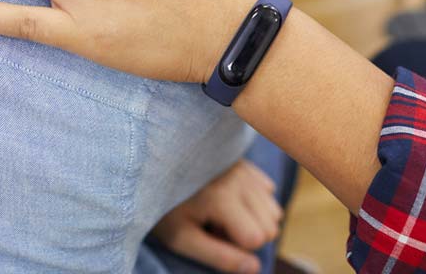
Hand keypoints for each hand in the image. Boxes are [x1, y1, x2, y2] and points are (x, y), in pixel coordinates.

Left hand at [152, 160, 281, 273]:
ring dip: (253, 219)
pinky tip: (228, 198)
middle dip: (248, 234)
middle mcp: (239, 178)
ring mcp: (245, 167)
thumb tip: (255, 268)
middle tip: (214, 225)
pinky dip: (254, 202)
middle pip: (271, 225)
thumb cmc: (164, 209)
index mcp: (222, 197)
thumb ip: (219, 256)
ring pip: (273, 209)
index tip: (211, 235)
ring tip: (220, 212)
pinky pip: (268, 191)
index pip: (258, 238)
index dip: (237, 247)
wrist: (152, 169)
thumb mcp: (182, 239)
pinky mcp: (246, 162)